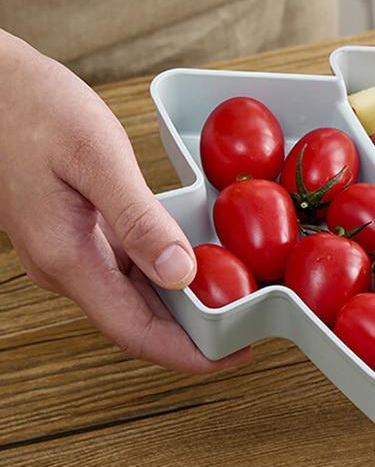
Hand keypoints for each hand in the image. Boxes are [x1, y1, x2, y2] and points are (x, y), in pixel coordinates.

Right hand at [0, 32, 250, 371]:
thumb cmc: (35, 110)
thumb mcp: (96, 158)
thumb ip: (138, 219)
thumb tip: (182, 274)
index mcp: (67, 257)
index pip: (135, 332)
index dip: (188, 354)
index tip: (236, 356)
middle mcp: (66, 265)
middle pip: (136, 323)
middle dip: (192, 337)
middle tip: (247, 330)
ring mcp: (69, 250)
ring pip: (132, 298)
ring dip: (181, 309)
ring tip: (232, 301)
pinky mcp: (76, 231)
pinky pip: (126, 269)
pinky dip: (164, 275)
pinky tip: (194, 263)